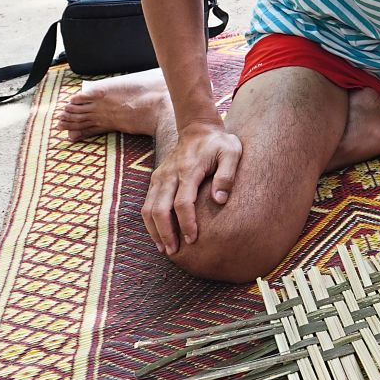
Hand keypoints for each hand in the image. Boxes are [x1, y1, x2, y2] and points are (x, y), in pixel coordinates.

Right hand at [142, 120, 241, 254]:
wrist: (198, 128)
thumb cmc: (219, 143)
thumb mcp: (232, 152)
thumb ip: (227, 175)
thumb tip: (220, 201)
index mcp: (189, 169)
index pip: (183, 202)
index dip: (186, 223)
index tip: (193, 239)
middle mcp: (170, 174)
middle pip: (160, 209)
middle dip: (166, 233)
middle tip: (175, 251)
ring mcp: (160, 176)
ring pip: (148, 209)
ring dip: (155, 231)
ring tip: (165, 249)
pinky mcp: (156, 179)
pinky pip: (147, 204)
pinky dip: (150, 222)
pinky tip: (159, 236)